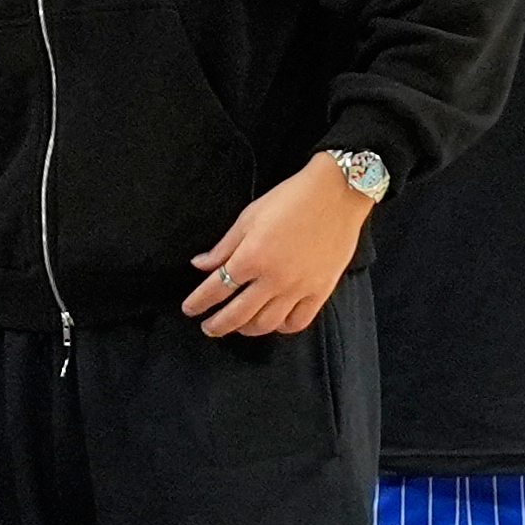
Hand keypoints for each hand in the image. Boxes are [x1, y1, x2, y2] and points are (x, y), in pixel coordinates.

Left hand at [183, 152, 371, 335]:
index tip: (189, 309)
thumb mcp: (248, 218)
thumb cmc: (290, 200)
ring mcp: (298, 288)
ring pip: (266, 324)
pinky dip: (281, 327)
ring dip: (246, 329)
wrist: (335, 194)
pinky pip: (297, 322)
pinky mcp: (320, 292)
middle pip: (237, 314)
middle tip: (207, 327)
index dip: (198, 302)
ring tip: (238, 326)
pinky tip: (273, 323)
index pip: (216, 289)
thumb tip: (200, 265)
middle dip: (217, 324)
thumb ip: (223, 247)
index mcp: (251, 257)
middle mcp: (273, 279)